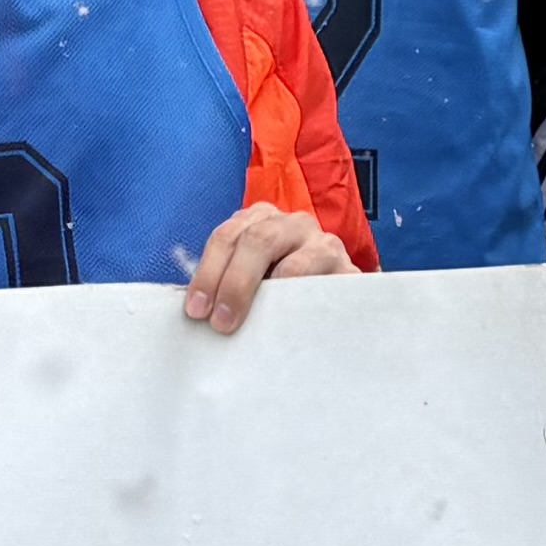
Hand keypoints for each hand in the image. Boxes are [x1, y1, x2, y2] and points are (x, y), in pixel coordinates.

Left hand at [183, 206, 353, 332]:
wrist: (337, 303)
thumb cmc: (283, 292)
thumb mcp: (253, 279)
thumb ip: (227, 284)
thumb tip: (198, 311)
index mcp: (261, 220)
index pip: (227, 237)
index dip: (208, 273)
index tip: (197, 311)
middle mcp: (292, 223)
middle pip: (256, 242)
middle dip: (234, 283)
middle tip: (221, 322)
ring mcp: (324, 243)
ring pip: (292, 263)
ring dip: (268, 296)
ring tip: (253, 325)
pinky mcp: (348, 271)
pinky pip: (324, 287)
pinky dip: (303, 305)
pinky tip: (288, 323)